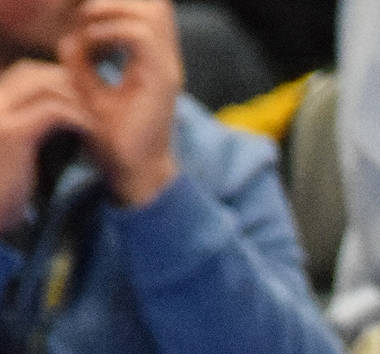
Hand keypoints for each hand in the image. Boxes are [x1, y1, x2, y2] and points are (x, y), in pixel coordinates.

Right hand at [0, 59, 89, 231]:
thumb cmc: (1, 198)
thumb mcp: (14, 162)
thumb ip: (30, 142)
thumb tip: (64, 142)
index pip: (24, 75)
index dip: (57, 82)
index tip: (85, 103)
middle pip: (35, 73)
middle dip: (71, 85)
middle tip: (102, 107)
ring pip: (46, 86)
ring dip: (79, 101)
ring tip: (103, 121)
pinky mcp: (12, 133)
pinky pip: (54, 111)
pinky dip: (80, 119)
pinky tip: (96, 135)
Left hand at [58, 0, 178, 206]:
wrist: (132, 170)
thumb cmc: (113, 136)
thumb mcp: (89, 87)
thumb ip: (81, 57)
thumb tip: (70, 36)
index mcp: (155, 62)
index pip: (150, 10)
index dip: (113, 3)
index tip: (83, 22)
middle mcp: (167, 62)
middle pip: (157, 5)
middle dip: (114, 1)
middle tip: (85, 17)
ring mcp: (168, 70)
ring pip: (151, 14)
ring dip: (112, 12)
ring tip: (88, 28)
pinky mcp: (162, 81)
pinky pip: (141, 36)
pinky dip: (111, 32)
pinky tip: (93, 46)